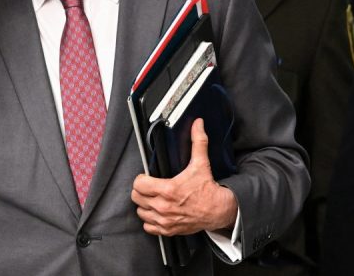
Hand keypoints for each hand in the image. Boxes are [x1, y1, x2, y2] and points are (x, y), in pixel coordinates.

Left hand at [131, 118, 237, 235]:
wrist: (218, 210)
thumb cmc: (207, 188)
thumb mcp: (201, 163)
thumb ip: (198, 142)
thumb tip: (198, 124)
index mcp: (168, 189)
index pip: (138, 184)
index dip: (141, 178)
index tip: (147, 178)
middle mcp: (163, 206)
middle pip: (136, 197)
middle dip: (141, 191)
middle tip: (149, 187)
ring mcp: (164, 220)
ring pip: (140, 212)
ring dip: (145, 205)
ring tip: (153, 199)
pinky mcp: (168, 230)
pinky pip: (148, 226)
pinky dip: (150, 220)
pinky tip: (157, 212)